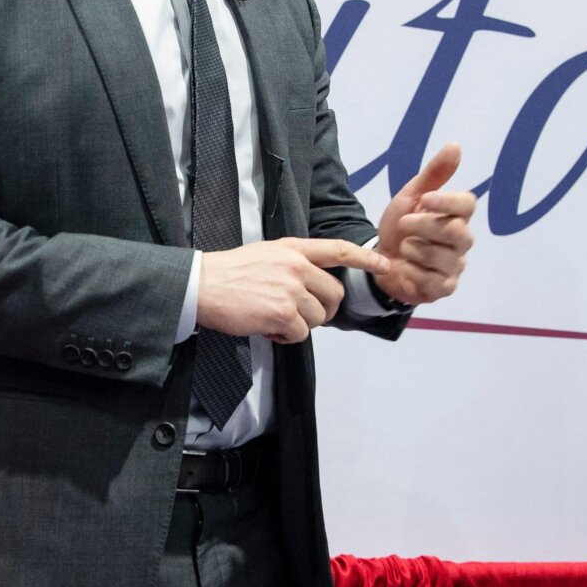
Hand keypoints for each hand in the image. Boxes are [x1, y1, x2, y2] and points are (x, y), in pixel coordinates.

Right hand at [196, 238, 389, 343]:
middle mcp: (297, 266)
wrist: (202, 285)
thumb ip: (295, 265)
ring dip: (301, 325)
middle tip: (299, 314)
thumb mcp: (267, 254)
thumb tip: (313, 289)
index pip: (339, 249)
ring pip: (319, 317)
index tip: (384, 265)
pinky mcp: (282, 313)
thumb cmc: (230, 272)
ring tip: (275, 319)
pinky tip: (268, 328)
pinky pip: (301, 334)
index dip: (365, 259)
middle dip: (323, 310)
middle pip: (334, 294)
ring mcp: (291, 290)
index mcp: (294, 248)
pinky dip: (287, 337)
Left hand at [373, 143, 475, 306]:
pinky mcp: (445, 288)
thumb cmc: (400, 226)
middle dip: (424, 226)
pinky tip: (404, 267)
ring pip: (442, 257)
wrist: (380, 261)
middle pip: (456, 231)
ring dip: (413, 250)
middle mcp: (462, 241)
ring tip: (404, 248)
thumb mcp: (410, 196)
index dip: (448, 201)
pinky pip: (432, 280)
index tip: (425, 199)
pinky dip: (411, 271)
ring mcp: (456, 266)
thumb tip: (455, 145)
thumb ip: (434, 174)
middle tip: (402, 224)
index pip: (467, 205)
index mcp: (457, 215)